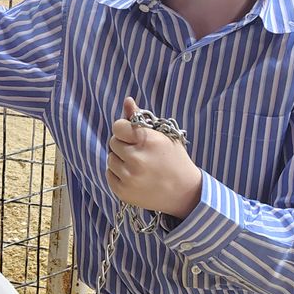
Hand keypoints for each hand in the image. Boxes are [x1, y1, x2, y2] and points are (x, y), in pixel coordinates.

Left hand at [107, 94, 201, 219]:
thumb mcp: (163, 136)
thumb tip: (127, 101)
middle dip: (123, 145)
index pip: (118, 127)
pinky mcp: (123, 192)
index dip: (124, 130)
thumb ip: (141, 118)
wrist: (184, 193)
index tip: (133, 136)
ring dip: (120, 160)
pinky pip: (109, 175)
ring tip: (138, 165)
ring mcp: (129, 177)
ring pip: (110, 159)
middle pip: (113, 143)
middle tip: (140, 152)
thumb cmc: (174, 160)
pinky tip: (134, 176)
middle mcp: (137, 159)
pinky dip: (118, 174)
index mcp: (147, 141)